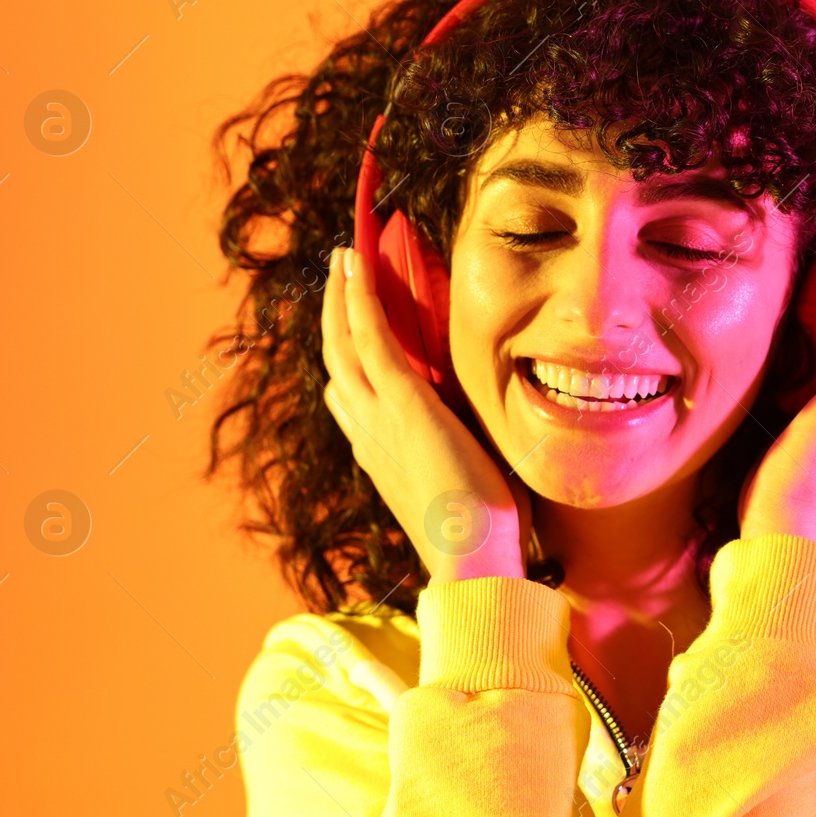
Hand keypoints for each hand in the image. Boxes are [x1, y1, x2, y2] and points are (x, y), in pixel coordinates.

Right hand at [321, 246, 531, 583]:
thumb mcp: (456, 487)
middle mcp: (367, 433)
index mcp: (379, 455)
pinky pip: (371, 338)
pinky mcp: (404, 402)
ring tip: (345, 256)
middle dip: (335, 314)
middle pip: (338, 360)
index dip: (345, 358)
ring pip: (346, 342)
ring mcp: (379, 417)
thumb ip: (451, 458)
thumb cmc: (479, 536)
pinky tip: (359, 267)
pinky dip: (361, 298)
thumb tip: (467, 440)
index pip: (349, 398)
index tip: (347, 330)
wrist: (472, 561)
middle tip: (340, 274)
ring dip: (343, 295)